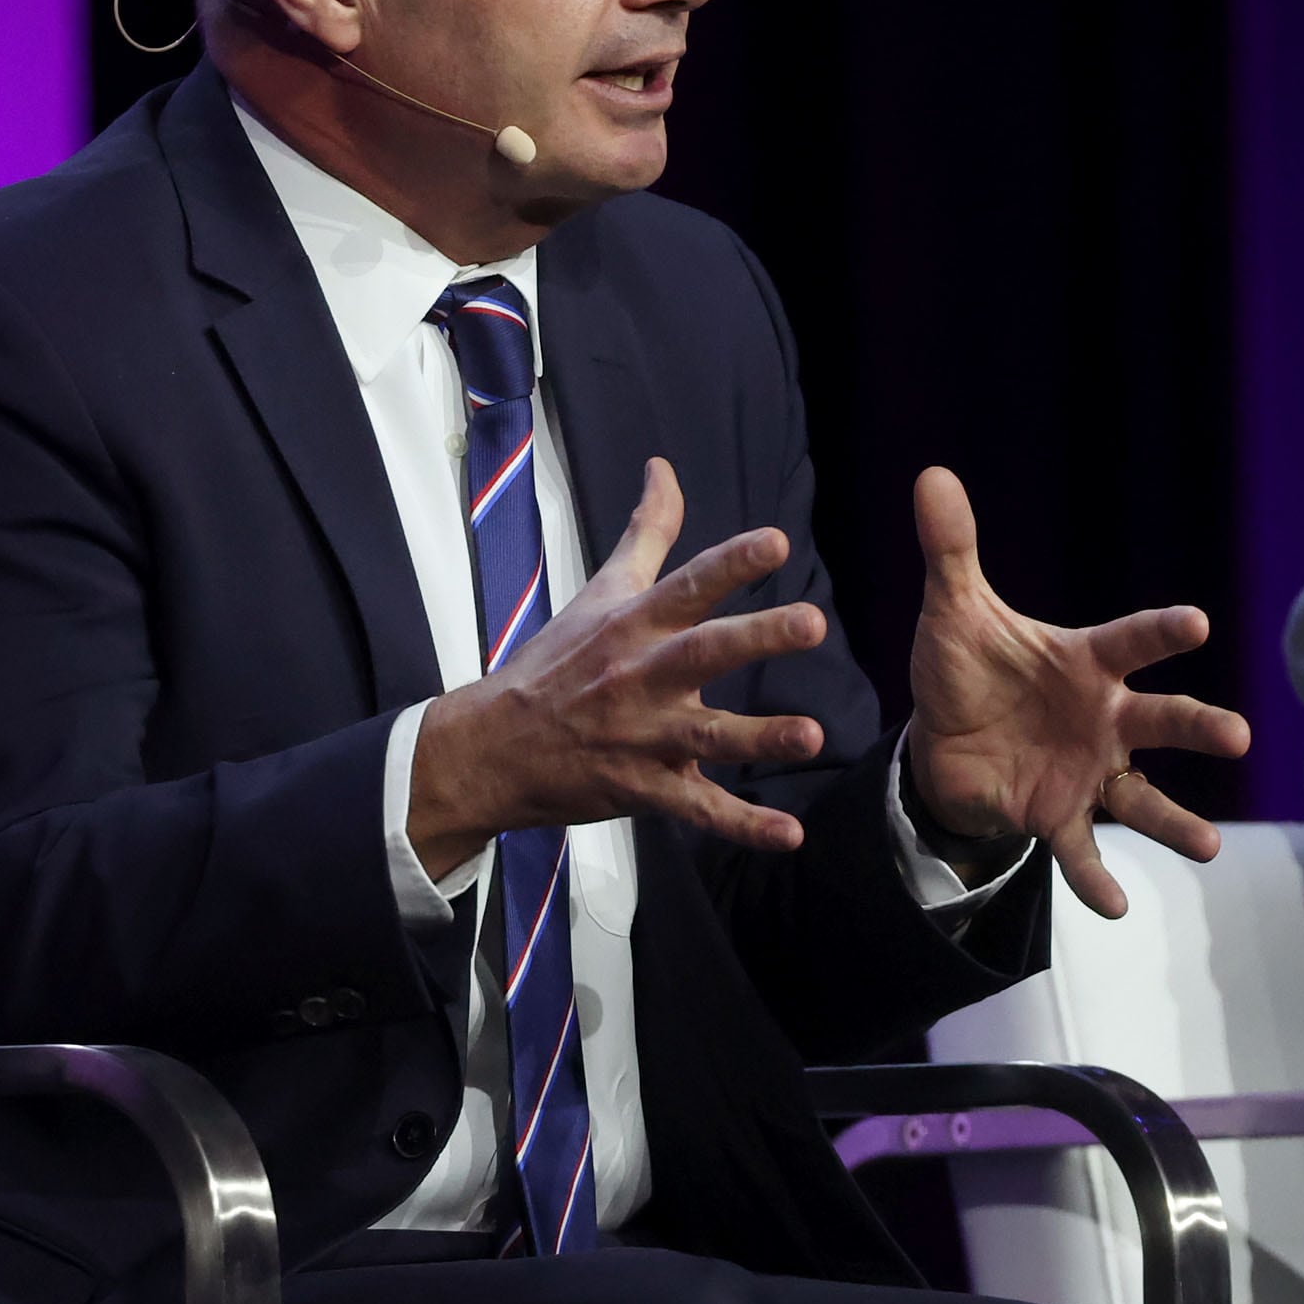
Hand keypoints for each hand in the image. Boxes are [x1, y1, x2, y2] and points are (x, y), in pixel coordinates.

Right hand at [408, 459, 829, 873]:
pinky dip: (743, 826)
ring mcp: (644, 737)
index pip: (686, 585)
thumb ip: (647, 531)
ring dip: (761, 737)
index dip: (730, 563)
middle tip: (812, 623)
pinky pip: (699, 810)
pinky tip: (789, 836)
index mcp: (634, 626)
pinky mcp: (645, 789)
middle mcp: (642, 677)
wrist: (491, 748)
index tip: (775, 541)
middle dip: (757, 638)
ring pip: (709, 737)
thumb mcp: (601, 591)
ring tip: (813, 736)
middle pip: (703, 652)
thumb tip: (664, 467)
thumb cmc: (555, 663)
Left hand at [899, 467, 1250, 919]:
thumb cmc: (968, 668)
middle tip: (1238, 735)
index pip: (1132, 642)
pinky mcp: (1058, 817)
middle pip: (1161, 721)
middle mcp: (1104, 718)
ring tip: (1211, 848)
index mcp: (1087, 663)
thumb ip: (951, 550)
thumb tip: (931, 475)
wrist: (944, 741)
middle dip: (1198, 727)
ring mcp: (1088, 772)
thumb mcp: (953, 611)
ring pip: (1141, 798)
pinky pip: (1082, 852)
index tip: (1196, 623)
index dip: (1161, 631)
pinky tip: (1118, 907)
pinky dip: (1098, 880)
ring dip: (1176, 822)